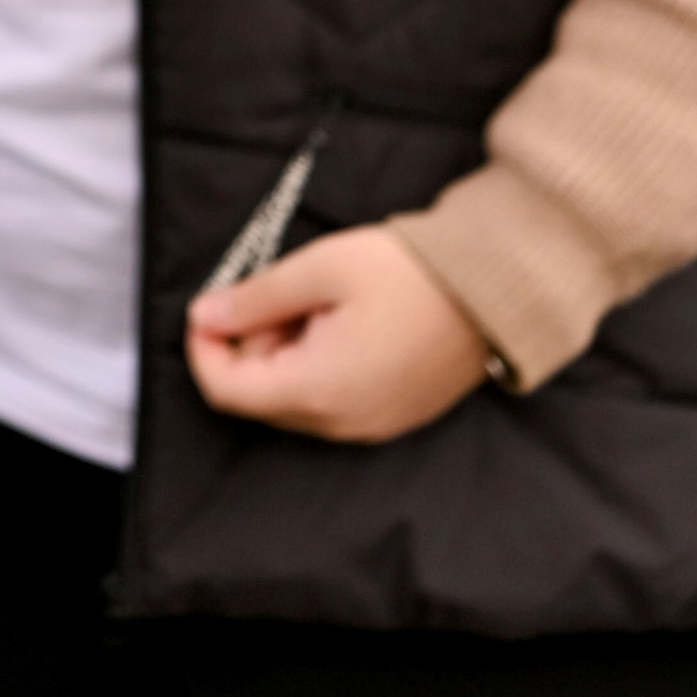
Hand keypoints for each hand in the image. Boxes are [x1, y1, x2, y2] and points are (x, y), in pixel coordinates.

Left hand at [185, 225, 493, 442]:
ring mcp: (370, 427)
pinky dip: (316, 361)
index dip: (203, 348)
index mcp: (317, 392)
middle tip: (280, 290)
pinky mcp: (391, 416)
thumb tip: (204, 317)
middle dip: (250, 341)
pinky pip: (329, 399)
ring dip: (284, 349)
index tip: (208, 305)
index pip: (226, 392)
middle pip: (258, 396)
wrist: (493, 292)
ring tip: (317, 299)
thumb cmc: (406, 274)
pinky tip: (342, 319)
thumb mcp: (320, 269)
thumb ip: (255, 298)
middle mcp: (340, 425)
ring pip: (293, 396)